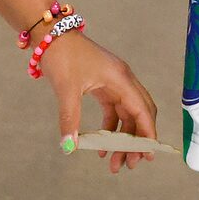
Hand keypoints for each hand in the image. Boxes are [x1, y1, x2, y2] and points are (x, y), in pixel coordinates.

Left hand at [42, 33, 158, 172]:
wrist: (51, 35)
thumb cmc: (63, 56)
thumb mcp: (67, 88)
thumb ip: (70, 118)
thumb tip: (70, 146)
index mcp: (121, 79)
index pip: (142, 110)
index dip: (147, 134)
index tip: (147, 155)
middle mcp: (123, 80)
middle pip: (139, 114)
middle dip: (136, 141)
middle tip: (128, 165)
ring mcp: (114, 82)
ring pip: (127, 115)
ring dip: (123, 138)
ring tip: (114, 162)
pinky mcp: (104, 84)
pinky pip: (114, 110)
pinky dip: (111, 128)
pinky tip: (101, 145)